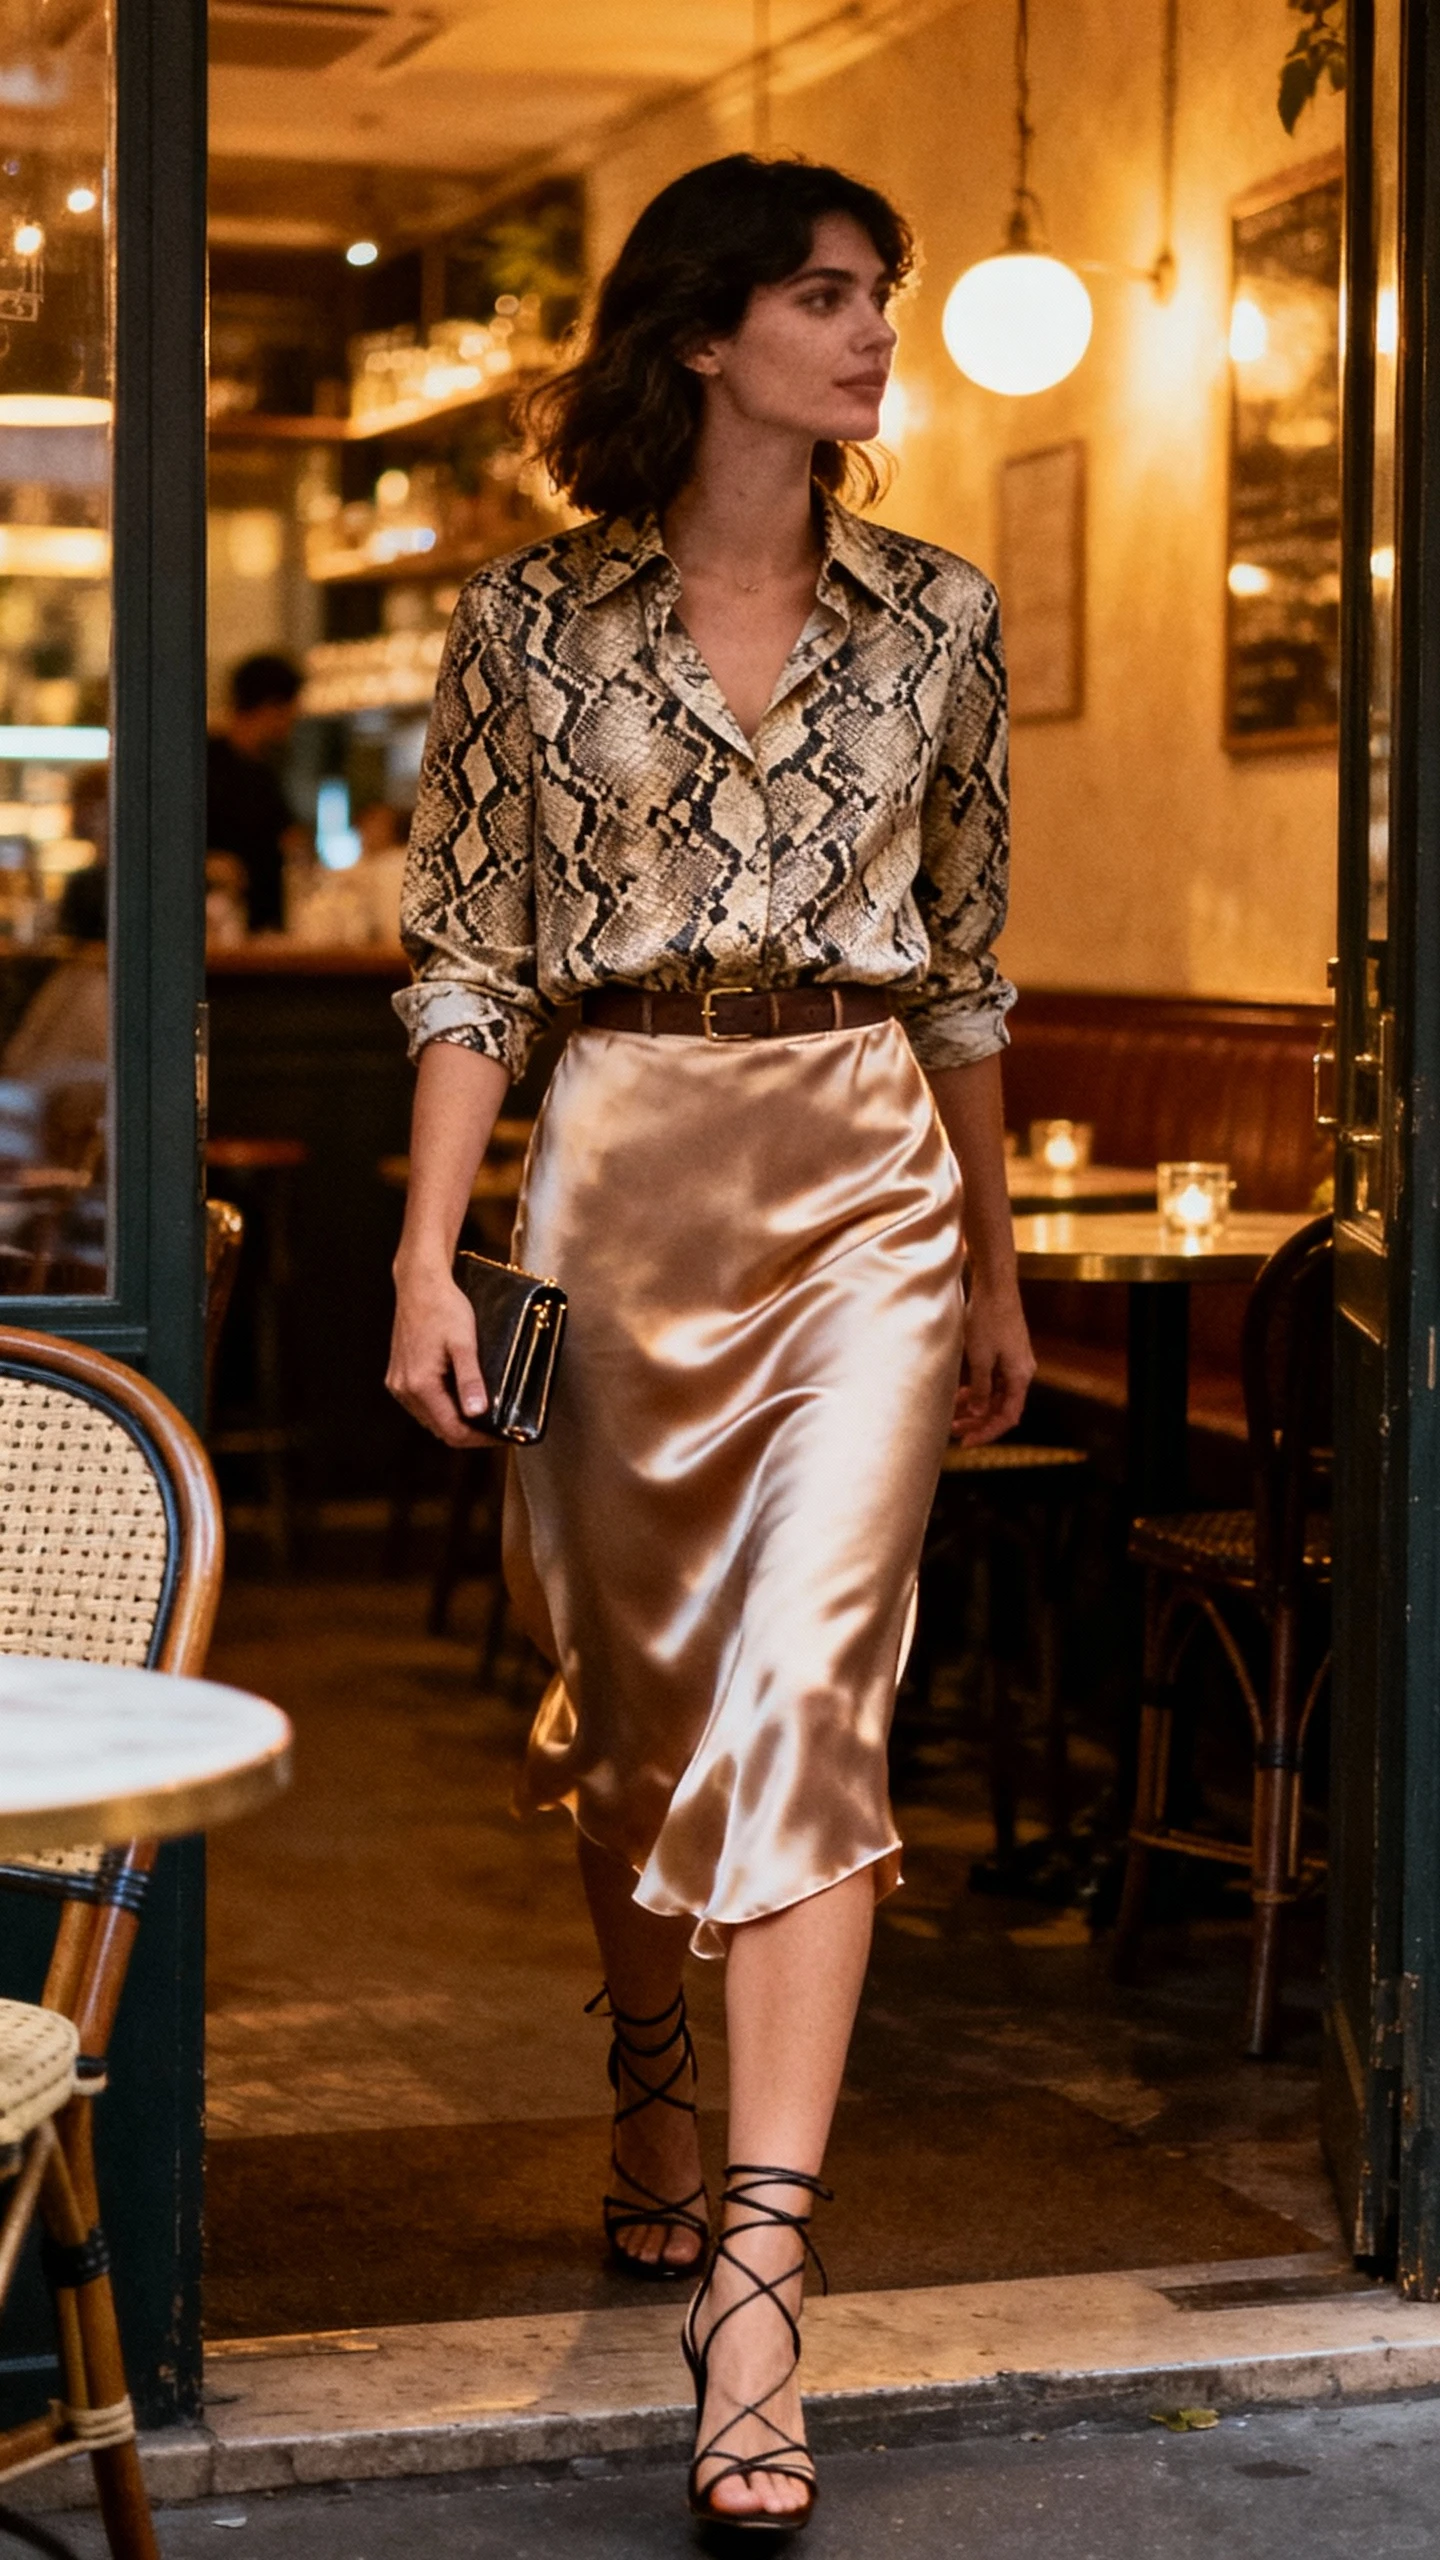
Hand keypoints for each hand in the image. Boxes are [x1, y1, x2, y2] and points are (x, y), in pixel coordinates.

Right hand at [386, 1260, 489, 1447]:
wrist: (420, 1285)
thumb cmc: (443, 1307)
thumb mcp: (464, 1343)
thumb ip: (470, 1380)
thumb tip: (478, 1412)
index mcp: (420, 1384)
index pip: (452, 1431)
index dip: (479, 1439)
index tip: (502, 1434)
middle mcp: (404, 1389)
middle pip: (440, 1429)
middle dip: (470, 1432)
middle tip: (498, 1425)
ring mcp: (399, 1384)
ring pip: (431, 1419)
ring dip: (456, 1420)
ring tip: (484, 1411)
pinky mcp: (399, 1376)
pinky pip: (423, 1404)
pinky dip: (443, 1406)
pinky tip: (461, 1395)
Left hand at [952, 1278, 1035, 1446]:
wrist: (995, 1285)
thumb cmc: (987, 1318)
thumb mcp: (979, 1358)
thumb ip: (980, 1389)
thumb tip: (978, 1415)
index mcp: (1020, 1376)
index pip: (1007, 1416)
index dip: (987, 1432)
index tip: (966, 1442)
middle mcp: (1021, 1371)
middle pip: (1001, 1407)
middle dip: (978, 1421)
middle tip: (954, 1431)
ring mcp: (1013, 1361)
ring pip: (995, 1394)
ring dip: (975, 1406)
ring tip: (952, 1415)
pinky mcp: (1005, 1351)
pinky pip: (992, 1380)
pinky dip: (977, 1389)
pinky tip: (959, 1394)